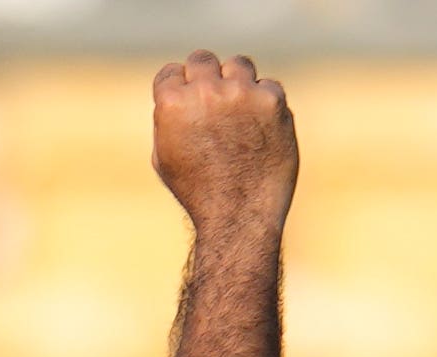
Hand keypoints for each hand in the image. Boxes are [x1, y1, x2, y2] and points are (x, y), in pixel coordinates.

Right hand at [146, 50, 294, 226]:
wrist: (239, 216)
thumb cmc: (198, 193)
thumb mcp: (165, 157)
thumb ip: (168, 119)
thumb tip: (177, 95)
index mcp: (171, 103)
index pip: (171, 72)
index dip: (178, 88)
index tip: (188, 104)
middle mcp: (205, 90)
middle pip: (202, 59)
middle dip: (206, 78)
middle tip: (214, 103)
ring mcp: (241, 93)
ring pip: (238, 65)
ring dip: (237, 82)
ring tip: (240, 113)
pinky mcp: (272, 100)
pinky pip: (268, 87)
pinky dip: (266, 105)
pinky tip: (261, 130)